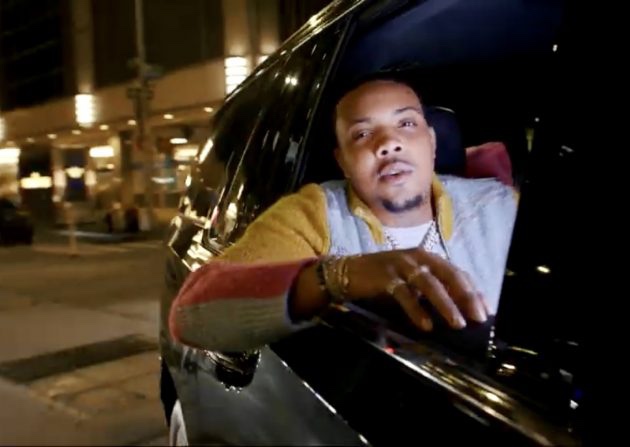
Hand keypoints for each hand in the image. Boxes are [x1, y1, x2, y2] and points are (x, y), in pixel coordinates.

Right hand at [344, 248, 489, 330]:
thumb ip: (430, 292)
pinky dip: (417, 310)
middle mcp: (417, 257)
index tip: (486, 311)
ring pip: (430, 284)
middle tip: (478, 318)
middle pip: (449, 275)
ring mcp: (401, 265)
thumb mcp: (411, 282)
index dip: (473, 291)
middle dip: (466, 297)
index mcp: (427, 257)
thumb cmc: (383, 280)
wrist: (347, 273)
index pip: (457, 273)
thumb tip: (457, 313)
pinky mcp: (385, 277)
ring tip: (457, 324)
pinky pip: (405, 294)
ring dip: (446, 304)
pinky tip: (426, 325)